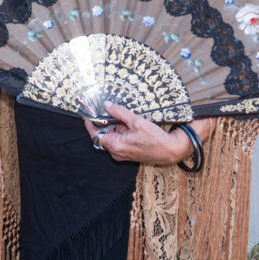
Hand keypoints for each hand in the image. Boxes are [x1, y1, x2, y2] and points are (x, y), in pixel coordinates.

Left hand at [84, 102, 210, 165]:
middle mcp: (116, 152)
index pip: (95, 134)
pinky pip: (120, 140)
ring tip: (130, 121)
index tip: (88, 116)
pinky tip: (133, 127)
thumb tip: (106, 105)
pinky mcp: (128, 153)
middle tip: (116, 114)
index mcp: (115, 145)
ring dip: (118, 127)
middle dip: (109, 123)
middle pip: (104, 134)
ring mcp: (122, 154)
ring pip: (113, 137)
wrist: (170, 151)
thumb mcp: (136, 121)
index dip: (90, 124)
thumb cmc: (155, 139)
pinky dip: (123, 132)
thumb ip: (119, 113)